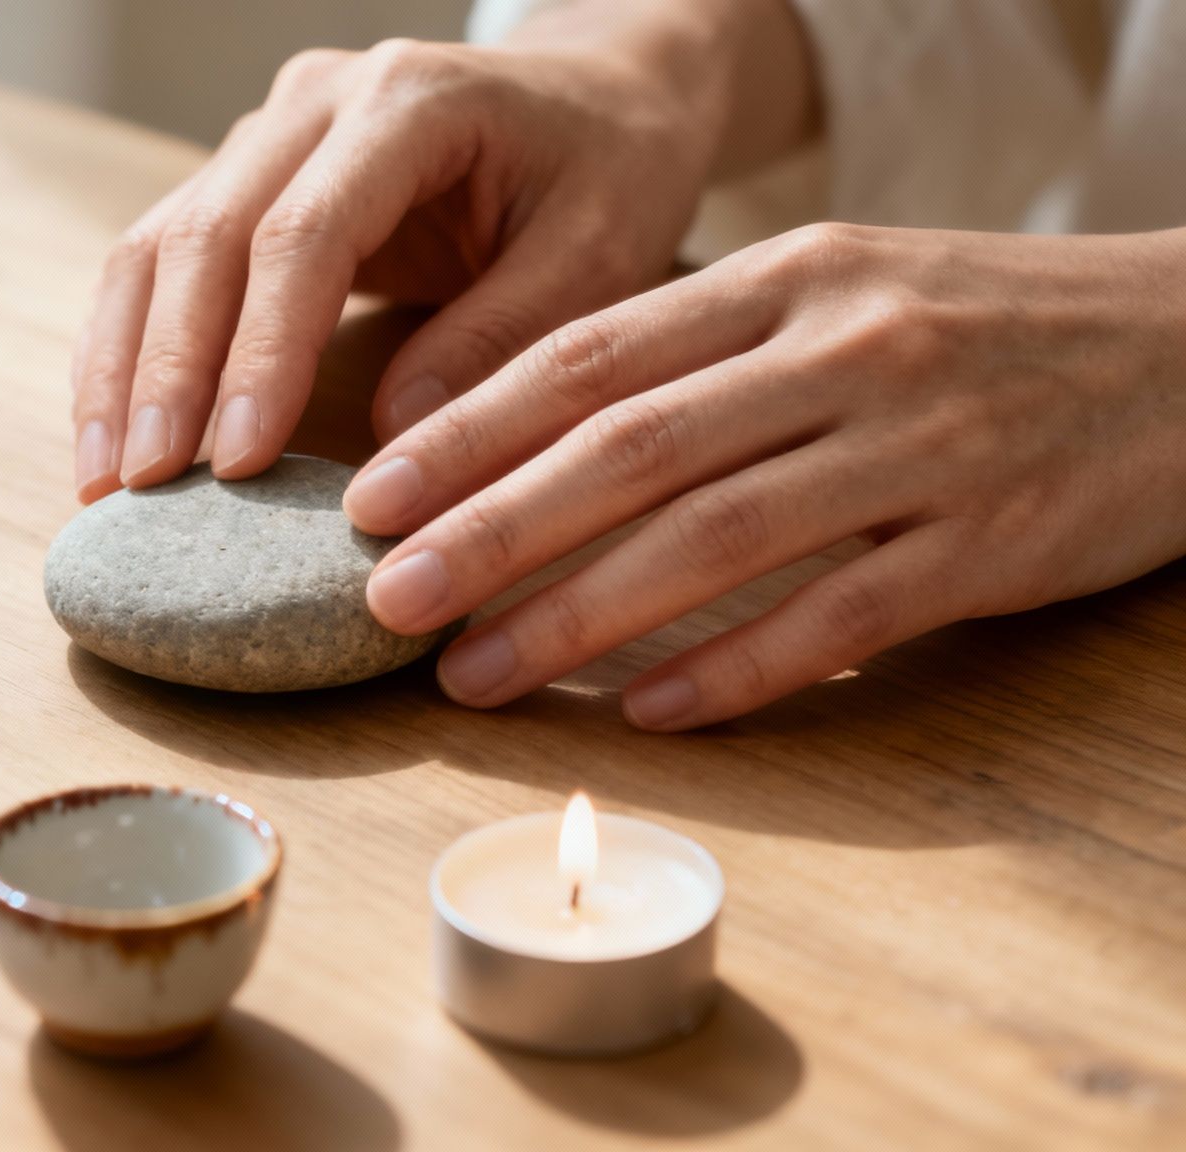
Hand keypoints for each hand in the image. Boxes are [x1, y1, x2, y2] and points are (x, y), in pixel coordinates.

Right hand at [67, 11, 766, 502]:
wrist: (597, 93)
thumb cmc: (609, 171)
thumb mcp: (600, 252)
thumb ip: (503, 337)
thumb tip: (392, 441)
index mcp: (408, 101)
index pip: (302, 234)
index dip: (259, 353)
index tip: (236, 462)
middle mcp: (315, 101)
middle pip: (205, 236)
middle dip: (167, 374)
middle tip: (142, 489)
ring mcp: (268, 132)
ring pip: (158, 245)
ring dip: (123, 368)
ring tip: (102, 480)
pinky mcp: (246, 176)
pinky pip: (161, 259)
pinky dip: (129, 348)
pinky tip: (115, 431)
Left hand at [347, 223, 1185, 728]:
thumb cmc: (973, 327)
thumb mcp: (835, 294)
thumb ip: (696, 354)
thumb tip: (527, 442)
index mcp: (785, 280)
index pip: (589, 356)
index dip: (468, 432)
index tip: (369, 497)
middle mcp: (841, 350)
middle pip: (627, 449)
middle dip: (489, 530)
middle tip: (384, 598)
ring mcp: (920, 446)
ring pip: (716, 538)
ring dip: (579, 615)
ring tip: (476, 673)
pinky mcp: (990, 541)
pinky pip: (838, 619)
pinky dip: (733, 668)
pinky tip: (644, 712)